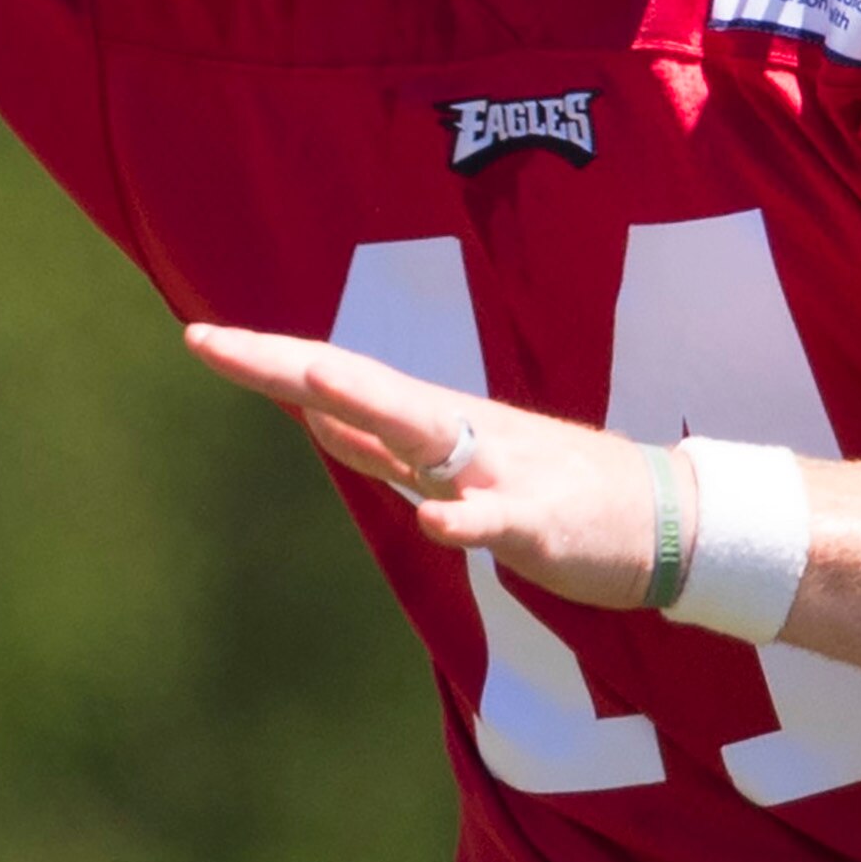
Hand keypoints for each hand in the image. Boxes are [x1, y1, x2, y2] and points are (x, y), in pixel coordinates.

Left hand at [185, 322, 690, 609]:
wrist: (663, 519)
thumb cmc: (554, 489)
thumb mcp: (454, 465)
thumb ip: (385, 446)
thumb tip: (314, 417)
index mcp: (432, 421)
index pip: (335, 382)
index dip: (267, 361)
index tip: (197, 337)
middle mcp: (456, 431)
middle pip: (359, 389)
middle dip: (283, 365)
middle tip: (208, 341)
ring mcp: (498, 471)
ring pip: (426, 436)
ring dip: (370, 406)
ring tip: (313, 380)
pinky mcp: (542, 521)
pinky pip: (499, 521)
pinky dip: (467, 521)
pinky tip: (436, 524)